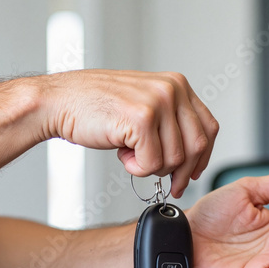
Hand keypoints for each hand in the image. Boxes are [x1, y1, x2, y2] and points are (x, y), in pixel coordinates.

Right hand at [37, 70, 217, 196]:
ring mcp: (158, 102)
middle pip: (196, 146)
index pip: (208, 127)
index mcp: (177, 84)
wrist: (59, 102)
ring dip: (151, 167)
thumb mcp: (144, 103)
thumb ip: (170, 120)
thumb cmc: (96, 106)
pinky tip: (122, 154)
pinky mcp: (141, 119)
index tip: (191, 173)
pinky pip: (152, 163)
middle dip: (181, 172)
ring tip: (130, 154)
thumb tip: (193, 155)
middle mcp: (172, 89)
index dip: (203, 157)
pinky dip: (136, 168)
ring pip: (174, 158)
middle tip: (168, 183)